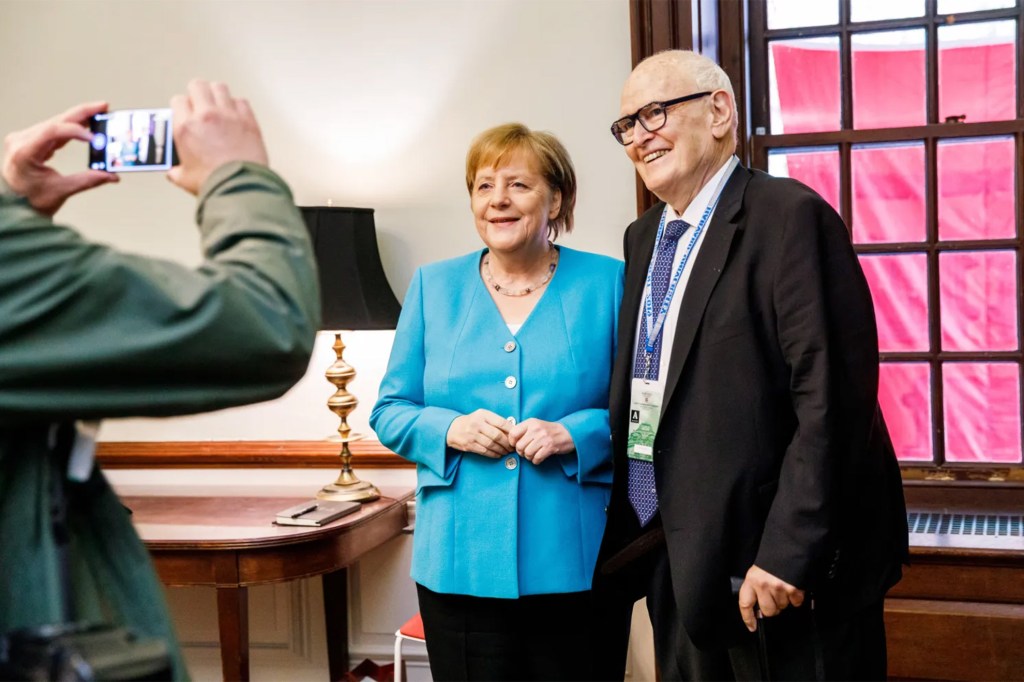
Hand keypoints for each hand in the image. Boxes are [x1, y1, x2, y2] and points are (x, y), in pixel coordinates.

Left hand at [1, 101, 118, 214]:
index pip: (52, 131)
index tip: (94, 138)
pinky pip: (53, 129)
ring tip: (99, 113)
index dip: (76, 131)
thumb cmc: (29, 200)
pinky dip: (71, 127)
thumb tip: (111, 175)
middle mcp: (22, 140)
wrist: (14, 205)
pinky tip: (85, 123)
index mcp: (24, 152)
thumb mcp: (60, 191)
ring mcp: (25, 139)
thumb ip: (87, 181)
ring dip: (78, 118)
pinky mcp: (32, 141)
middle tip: (103, 107)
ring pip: (56, 122)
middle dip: (82, 114)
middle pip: (56, 121)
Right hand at [167, 79, 267, 193]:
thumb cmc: (213, 183)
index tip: (185, 113)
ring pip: (220, 87)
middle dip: (197, 93)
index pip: (178, 100)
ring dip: (217, 94)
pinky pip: (241, 101)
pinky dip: (238, 106)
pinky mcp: (248, 120)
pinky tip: (236, 115)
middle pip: (198, 86)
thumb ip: (175, 170)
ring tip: (218, 105)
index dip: (181, 106)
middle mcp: (205, 115)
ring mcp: (228, 115)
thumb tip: (173, 172)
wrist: (240, 187)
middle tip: (200, 103)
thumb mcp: (184, 178)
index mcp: (186, 127)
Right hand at [446, 409, 511, 457]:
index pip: (501, 423)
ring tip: (506, 451)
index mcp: (483, 415)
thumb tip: (512, 430)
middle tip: (512, 447)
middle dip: (507, 443)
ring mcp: (472, 435)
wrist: (452, 428)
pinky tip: (498, 454)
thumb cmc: (472, 422)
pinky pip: (485, 451)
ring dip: (502, 450)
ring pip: (492, 445)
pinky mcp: (469, 445)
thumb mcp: (482, 416)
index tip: (516, 436)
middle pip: (497, 435)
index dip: (511, 431)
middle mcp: (477, 424)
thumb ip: (495, 421)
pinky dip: (493, 454)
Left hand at [507, 418, 573, 464]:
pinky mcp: (550, 447)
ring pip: (527, 453)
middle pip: (519, 446)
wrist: (568, 432)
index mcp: (531, 422)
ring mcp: (543, 438)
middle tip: (527, 451)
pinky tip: (539, 457)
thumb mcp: (535, 425)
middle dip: (522, 452)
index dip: (512, 442)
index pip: (513, 433)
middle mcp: (536, 429)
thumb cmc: (549, 431)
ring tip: (534, 454)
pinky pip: (536, 458)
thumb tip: (510, 441)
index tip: (517, 445)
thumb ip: (523, 431)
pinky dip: (536, 461)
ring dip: (529, 457)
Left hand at [737, 564, 804, 631]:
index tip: (752, 626)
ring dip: (784, 601)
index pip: (745, 604)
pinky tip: (793, 588)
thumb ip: (756, 588)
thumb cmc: (773, 560)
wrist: (790, 547)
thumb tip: (758, 609)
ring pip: (782, 607)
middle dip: (772, 608)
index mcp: (751, 580)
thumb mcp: (758, 572)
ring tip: (783, 587)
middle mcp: (763, 585)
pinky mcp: (793, 588)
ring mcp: (778, 587)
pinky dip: (796, 598)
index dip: (748, 618)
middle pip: (767, 611)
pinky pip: (795, 602)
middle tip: (774, 598)